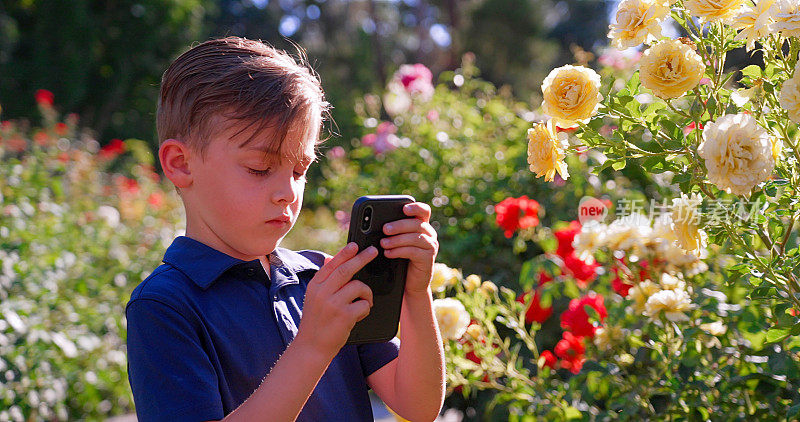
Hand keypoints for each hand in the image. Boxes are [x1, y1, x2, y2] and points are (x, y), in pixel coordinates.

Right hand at [296, 242, 377, 358]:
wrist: (311, 347)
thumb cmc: (317, 321)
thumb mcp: (315, 298)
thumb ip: (324, 279)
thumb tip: (331, 258)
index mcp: (315, 286)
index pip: (332, 265)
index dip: (345, 253)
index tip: (355, 245)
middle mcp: (322, 293)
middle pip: (346, 270)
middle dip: (362, 258)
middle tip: (373, 251)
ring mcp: (333, 304)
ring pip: (358, 286)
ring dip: (366, 293)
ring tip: (364, 302)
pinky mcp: (344, 316)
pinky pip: (363, 304)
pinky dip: (365, 308)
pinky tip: (358, 315)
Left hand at [380, 202, 438, 295]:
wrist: (408, 284)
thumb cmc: (399, 261)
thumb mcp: (395, 243)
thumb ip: (390, 232)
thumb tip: (372, 224)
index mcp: (422, 226)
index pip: (423, 211)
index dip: (415, 207)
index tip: (404, 208)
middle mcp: (429, 234)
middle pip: (417, 224)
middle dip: (399, 225)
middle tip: (385, 229)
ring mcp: (431, 246)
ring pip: (415, 237)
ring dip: (397, 239)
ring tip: (383, 243)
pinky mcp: (428, 259)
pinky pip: (414, 251)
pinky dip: (399, 251)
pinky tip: (388, 253)